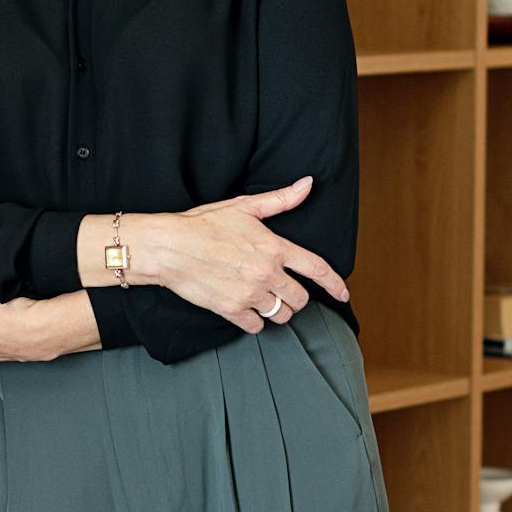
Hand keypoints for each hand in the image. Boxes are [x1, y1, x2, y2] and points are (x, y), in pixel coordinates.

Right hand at [157, 174, 349, 329]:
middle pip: (300, 298)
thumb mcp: (244, 206)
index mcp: (274, 247)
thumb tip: (308, 184)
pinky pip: (257, 326)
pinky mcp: (231, 310)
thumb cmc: (203, 224)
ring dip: (277, 310)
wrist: (169, 247)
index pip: (316, 268)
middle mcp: (266, 273)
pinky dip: (255, 321)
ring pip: (281, 314)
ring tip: (265, 299)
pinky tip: (246, 309)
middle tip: (283, 290)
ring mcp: (249, 293)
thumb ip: (280, 199)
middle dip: (296, 297)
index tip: (343, 294)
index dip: (334, 284)